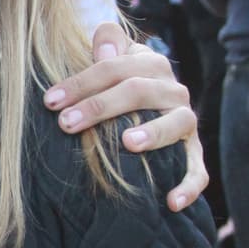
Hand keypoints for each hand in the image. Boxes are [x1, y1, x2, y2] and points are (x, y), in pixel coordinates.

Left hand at [43, 24, 208, 210]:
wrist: (154, 112)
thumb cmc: (119, 86)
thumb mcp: (114, 60)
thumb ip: (109, 44)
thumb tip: (103, 47)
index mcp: (151, 64)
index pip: (116, 66)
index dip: (82, 81)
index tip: (50, 101)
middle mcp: (173, 90)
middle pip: (138, 90)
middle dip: (100, 106)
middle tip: (66, 123)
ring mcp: (186, 122)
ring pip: (176, 123)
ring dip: (154, 133)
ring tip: (128, 144)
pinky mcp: (194, 153)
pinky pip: (198, 171)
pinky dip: (189, 186)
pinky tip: (172, 203)